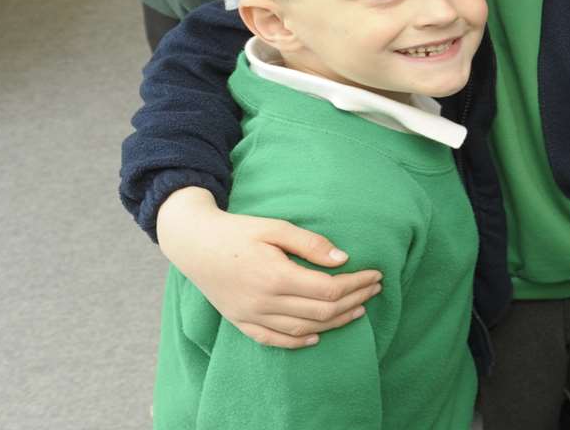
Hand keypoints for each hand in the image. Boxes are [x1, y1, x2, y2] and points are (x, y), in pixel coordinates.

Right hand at [155, 187, 381, 347]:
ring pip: (302, 329)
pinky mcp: (240, 321)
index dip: (357, 284)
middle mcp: (264, 301)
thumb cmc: (237, 231)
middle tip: (374, 291)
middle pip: (321, 312)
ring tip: (357, 311)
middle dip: (353, 301)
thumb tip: (343, 260)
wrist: (194, 244)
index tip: (375, 275)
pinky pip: (273, 340)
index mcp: (275, 276)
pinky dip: (298, 342)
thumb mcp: (275, 227)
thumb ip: (310, 244)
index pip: (328, 289)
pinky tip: (316, 336)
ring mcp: (250, 315)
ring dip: (334, 323)